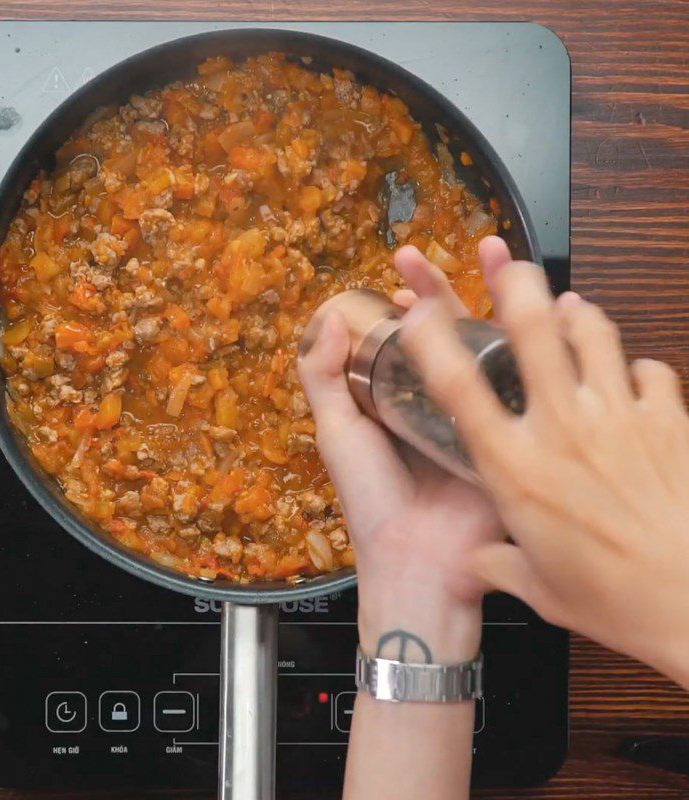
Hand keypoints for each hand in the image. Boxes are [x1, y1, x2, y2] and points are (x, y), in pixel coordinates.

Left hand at [298, 246, 502, 662]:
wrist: (419, 557)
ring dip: (487, 298)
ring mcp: (479, 410)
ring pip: (486, 344)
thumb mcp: (337, 432)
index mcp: (399, 399)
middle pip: (446, 332)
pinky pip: (523, 377)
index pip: (406, 338)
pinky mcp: (513, 426)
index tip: (397, 274)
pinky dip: (526, 339)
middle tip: (426, 256)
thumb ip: (322, 377)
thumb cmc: (373, 497)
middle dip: (439, 288)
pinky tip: (527, 305)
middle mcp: (440, 399)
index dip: (404, 303)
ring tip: (489, 254)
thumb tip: (330, 315)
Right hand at [401, 236, 688, 687]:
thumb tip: (477, 560)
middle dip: (516, 285)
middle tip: (506, 264)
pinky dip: (636, 368)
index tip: (416, 313)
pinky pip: (650, 370)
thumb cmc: (610, 601)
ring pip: (595, 333)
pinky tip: (630, 377)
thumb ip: (497, 563)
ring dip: (578, 314)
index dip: (431, 340)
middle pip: (533, 330)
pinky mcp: (667, 422)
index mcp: (515, 467)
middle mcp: (561, 428)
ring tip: (569, 307)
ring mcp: (618, 418)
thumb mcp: (536, 588)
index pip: (457, 388)